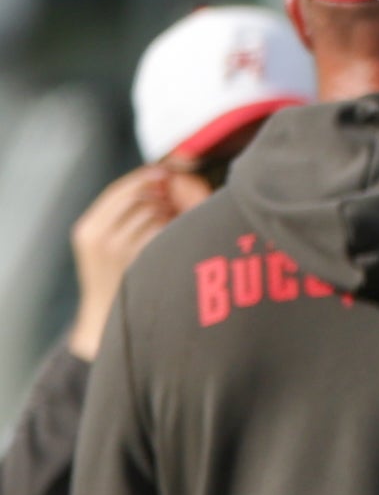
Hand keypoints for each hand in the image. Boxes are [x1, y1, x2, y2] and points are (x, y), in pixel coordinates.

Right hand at [65, 166, 194, 356]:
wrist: (108, 323)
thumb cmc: (115, 280)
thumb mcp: (103, 246)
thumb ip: (120, 216)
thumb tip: (155, 183)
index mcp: (87, 230)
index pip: (117, 191)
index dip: (142, 177)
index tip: (163, 171)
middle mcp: (99, 238)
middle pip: (138, 197)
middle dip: (160, 194)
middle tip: (172, 200)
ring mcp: (120, 251)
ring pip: (154, 214)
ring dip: (169, 212)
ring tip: (171, 223)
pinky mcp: (141, 263)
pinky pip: (165, 234)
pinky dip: (174, 230)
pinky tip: (175, 239)